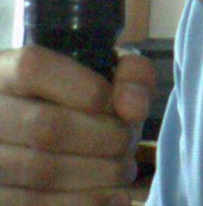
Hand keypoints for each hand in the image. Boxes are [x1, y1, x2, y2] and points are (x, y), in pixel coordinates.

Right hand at [0, 45, 156, 204]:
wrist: (46, 128)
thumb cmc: (82, 98)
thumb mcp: (107, 70)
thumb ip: (131, 74)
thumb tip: (133, 106)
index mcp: (6, 70)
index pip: (32, 68)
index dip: (84, 87)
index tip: (112, 102)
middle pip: (45, 127)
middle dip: (104, 138)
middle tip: (127, 143)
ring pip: (42, 173)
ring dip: (99, 175)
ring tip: (122, 170)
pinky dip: (84, 203)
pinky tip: (111, 196)